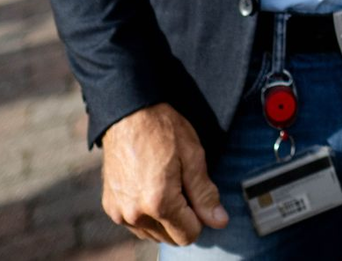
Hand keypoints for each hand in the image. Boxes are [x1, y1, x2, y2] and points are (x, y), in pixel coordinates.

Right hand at [101, 103, 227, 244]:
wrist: (128, 115)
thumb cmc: (164, 131)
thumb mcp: (193, 156)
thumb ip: (205, 193)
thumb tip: (220, 221)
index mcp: (159, 203)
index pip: (188, 235)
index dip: (200, 217)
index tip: (199, 194)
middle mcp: (135, 215)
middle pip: (170, 237)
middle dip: (183, 218)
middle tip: (183, 185)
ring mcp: (119, 213)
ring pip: (152, 234)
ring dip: (164, 218)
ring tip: (167, 183)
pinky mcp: (110, 208)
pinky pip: (135, 224)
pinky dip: (147, 214)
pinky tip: (151, 187)